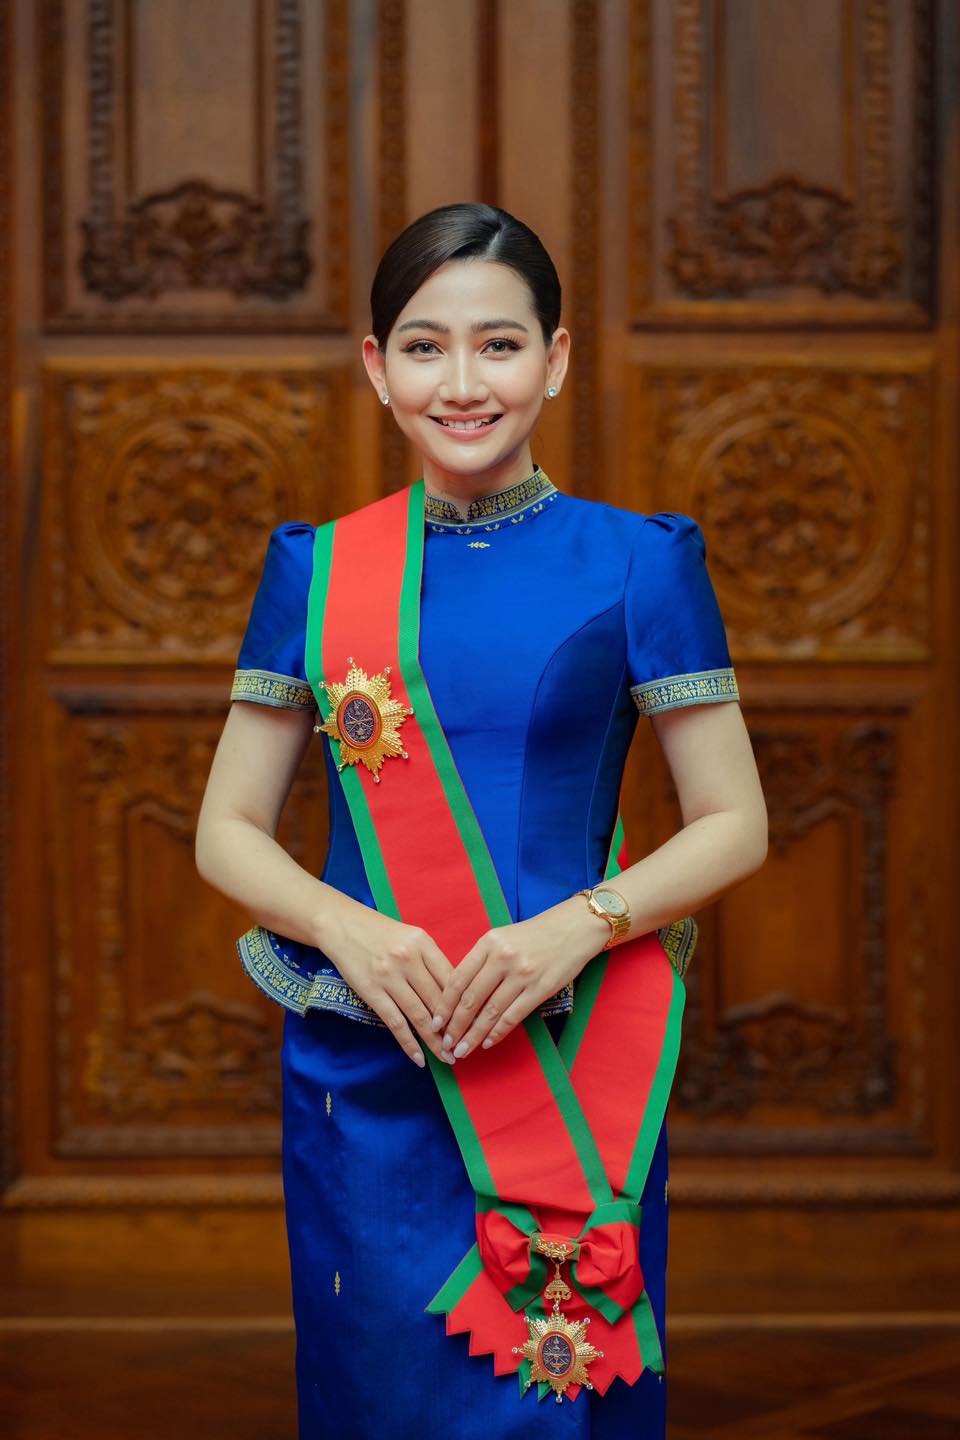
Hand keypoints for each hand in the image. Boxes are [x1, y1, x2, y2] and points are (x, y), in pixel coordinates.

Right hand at [319, 898, 458, 1067]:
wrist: (342, 925)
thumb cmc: (381, 932)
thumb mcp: (411, 936)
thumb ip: (431, 960)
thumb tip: (454, 994)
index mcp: (423, 942)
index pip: (452, 978)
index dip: (466, 1004)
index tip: (476, 1023)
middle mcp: (408, 959)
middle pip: (438, 1000)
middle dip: (455, 1027)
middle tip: (467, 1046)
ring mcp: (389, 976)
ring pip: (419, 1015)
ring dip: (435, 1041)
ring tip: (448, 1058)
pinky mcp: (371, 992)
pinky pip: (394, 1022)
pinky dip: (408, 1043)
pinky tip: (419, 1058)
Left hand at [429, 896, 612, 1058]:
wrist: (574, 927)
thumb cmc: (535, 934)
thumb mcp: (502, 937)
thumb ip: (481, 960)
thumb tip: (460, 995)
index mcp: (488, 942)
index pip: (458, 979)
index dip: (444, 1005)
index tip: (434, 1022)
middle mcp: (503, 958)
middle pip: (471, 999)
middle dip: (455, 1026)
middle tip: (444, 1043)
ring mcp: (522, 974)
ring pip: (490, 1012)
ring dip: (473, 1035)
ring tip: (461, 1051)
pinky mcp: (540, 989)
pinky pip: (513, 1016)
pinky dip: (498, 1033)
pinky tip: (487, 1043)